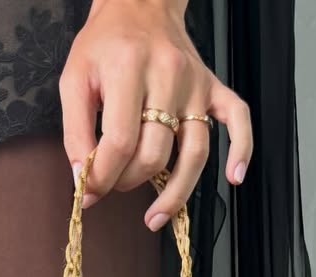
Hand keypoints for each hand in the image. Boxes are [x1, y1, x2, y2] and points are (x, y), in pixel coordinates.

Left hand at [60, 0, 252, 229]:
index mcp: (129, 69)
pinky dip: (241, 150)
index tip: (89, 191)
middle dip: (129, 182)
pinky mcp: (213, 88)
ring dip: (175, 193)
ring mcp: (196, 84)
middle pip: (156, 153)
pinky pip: (238, 121)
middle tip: (114, 185)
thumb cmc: (105, 44)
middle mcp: (168, 76)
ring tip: (156, 217)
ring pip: (194, 152)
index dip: (103, 176)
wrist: (139, 5)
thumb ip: (75, 132)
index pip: (120, 141)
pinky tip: (234, 177)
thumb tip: (84, 181)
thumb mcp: (74, 79)